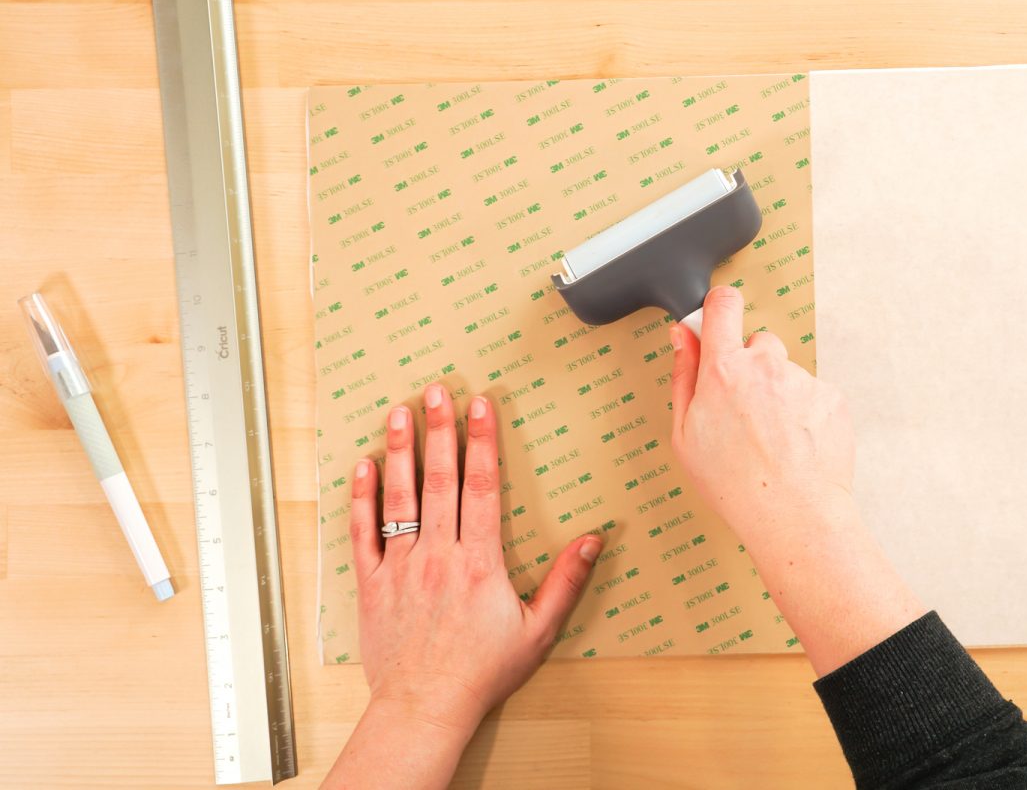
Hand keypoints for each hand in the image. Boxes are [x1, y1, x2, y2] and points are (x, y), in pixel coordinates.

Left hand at [325, 383, 602, 788]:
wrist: (424, 708)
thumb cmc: (482, 673)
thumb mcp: (539, 631)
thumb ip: (566, 582)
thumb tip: (593, 540)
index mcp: (480, 563)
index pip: (483, 488)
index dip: (483, 442)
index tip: (483, 406)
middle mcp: (438, 557)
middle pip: (439, 480)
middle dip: (440, 430)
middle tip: (438, 390)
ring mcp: (400, 568)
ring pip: (399, 498)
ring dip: (400, 450)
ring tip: (401, 411)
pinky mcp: (372, 584)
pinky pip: (363, 533)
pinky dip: (361, 497)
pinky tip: (363, 465)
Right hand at [669, 284, 855, 546]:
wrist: (793, 515)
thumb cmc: (735, 485)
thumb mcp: (685, 435)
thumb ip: (683, 376)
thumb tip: (682, 337)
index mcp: (724, 370)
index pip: (722, 304)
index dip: (719, 307)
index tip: (718, 317)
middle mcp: (766, 365)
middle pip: (757, 344)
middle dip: (751, 368)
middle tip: (746, 413)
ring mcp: (802, 379)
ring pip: (787, 373)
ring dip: (780, 394)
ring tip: (773, 439)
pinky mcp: (831, 396)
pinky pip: (814, 393)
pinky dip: (806, 413)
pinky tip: (796, 444)